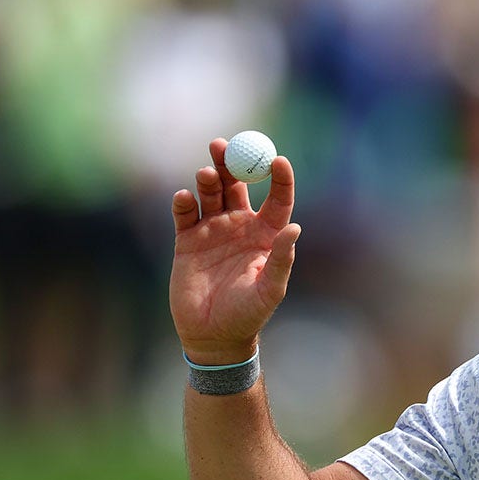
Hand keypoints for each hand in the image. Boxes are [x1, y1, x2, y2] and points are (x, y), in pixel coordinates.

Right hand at [169, 138, 300, 364]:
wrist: (212, 335)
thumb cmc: (248, 314)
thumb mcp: (270, 289)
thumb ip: (281, 259)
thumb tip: (295, 229)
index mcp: (266, 234)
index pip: (276, 198)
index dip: (278, 177)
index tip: (277, 159)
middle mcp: (241, 225)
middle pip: (238, 184)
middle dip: (232, 162)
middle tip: (224, 145)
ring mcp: (214, 230)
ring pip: (210, 193)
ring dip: (208, 178)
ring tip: (207, 174)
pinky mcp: (187, 240)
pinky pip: (185, 213)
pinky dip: (183, 202)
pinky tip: (184, 199)